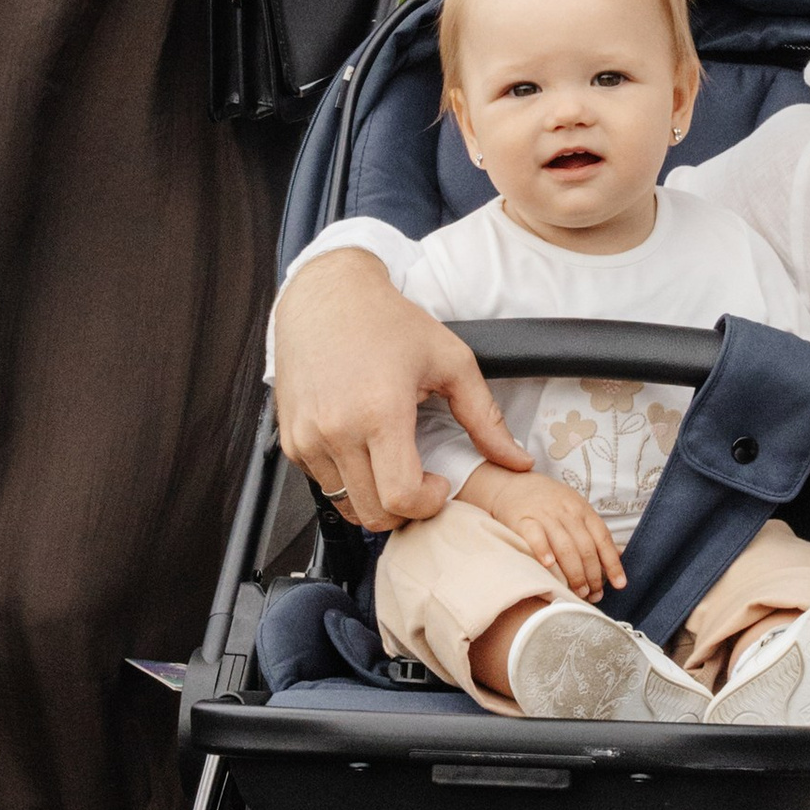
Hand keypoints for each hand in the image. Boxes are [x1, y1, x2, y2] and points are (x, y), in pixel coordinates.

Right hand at [272, 248, 532, 530]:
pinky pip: (323, 485)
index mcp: (379, 412)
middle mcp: (336, 430)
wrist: (327, 296)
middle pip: (374, 513)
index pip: (400, 497)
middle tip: (422, 482)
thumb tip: (518, 461)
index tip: (439, 484)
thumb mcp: (451, 361)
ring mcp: (308, 438)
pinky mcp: (291, 440)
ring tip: (394, 465)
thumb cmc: (389, 323)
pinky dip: (349, 482)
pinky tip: (365, 450)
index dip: (428, 504)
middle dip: (406, 510)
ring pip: (346, 505)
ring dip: (375, 499)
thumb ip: (486, 418)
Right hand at [461, 466, 624, 598]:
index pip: (603, 538)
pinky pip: (535, 536)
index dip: (612, 563)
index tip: (620, 584)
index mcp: (583, 511)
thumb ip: (594, 532)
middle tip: (593, 595)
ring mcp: (545, 515)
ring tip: (578, 592)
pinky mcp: (523, 520)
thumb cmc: (549, 503)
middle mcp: (567, 513)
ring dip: (574, 572)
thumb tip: (620, 554)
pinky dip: (543, 550)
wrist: (513, 484)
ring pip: (565, 546)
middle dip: (593, 575)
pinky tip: (549, 566)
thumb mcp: (576, 510)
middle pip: (585, 547)